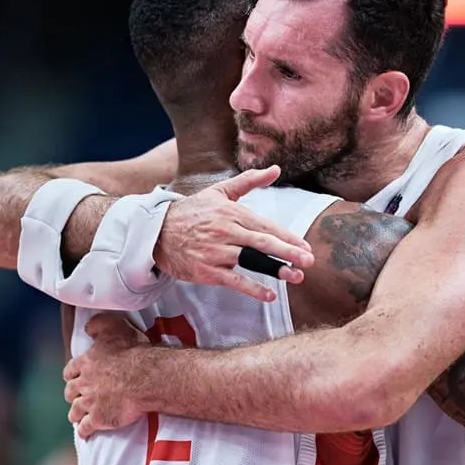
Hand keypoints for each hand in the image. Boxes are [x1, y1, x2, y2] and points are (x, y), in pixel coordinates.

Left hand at [64, 314, 149, 438]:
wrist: (145, 377)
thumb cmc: (132, 351)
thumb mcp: (115, 327)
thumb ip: (98, 325)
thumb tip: (87, 327)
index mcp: (87, 362)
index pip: (71, 370)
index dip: (72, 374)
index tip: (73, 377)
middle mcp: (84, 383)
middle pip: (71, 392)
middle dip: (72, 394)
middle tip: (76, 396)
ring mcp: (90, 402)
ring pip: (75, 411)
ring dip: (75, 414)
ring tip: (77, 417)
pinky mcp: (99, 419)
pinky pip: (86, 427)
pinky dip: (84, 431)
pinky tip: (85, 433)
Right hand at [156, 165, 314, 301]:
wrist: (156, 232)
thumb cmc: (193, 211)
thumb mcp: (220, 191)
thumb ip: (249, 180)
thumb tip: (276, 169)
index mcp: (231, 212)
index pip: (265, 225)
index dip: (287, 236)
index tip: (306, 246)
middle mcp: (225, 231)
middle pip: (262, 242)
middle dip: (288, 252)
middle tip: (309, 260)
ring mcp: (215, 252)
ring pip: (250, 261)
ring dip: (274, 270)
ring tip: (295, 277)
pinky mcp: (206, 270)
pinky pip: (233, 281)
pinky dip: (252, 289)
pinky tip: (269, 295)